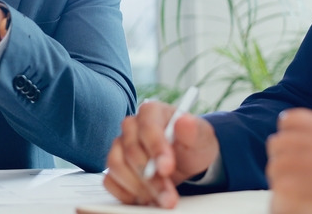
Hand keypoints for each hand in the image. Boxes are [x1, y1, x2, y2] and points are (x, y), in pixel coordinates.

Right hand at [104, 100, 219, 207]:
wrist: (188, 160)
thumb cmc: (192, 145)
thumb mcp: (201, 138)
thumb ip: (193, 130)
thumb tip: (185, 121)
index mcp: (151, 112)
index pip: (147, 127)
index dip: (156, 149)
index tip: (167, 168)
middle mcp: (131, 126)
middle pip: (131, 151)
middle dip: (151, 177)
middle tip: (168, 196)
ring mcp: (119, 145)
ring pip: (116, 165)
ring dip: (138, 187)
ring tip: (160, 199)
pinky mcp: (115, 165)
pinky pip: (110, 180)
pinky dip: (126, 193)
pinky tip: (145, 198)